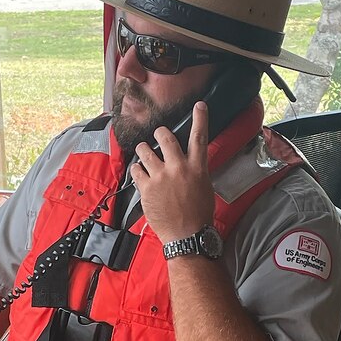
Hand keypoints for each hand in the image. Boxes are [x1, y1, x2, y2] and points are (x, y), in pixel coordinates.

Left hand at [129, 101, 214, 241]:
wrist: (186, 235)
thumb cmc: (198, 214)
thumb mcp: (204, 187)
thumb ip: (195, 170)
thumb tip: (188, 162)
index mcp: (197, 168)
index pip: (199, 137)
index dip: (200, 119)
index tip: (200, 105)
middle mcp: (178, 168)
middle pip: (165, 137)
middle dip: (159, 133)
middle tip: (158, 135)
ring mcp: (160, 177)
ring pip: (145, 150)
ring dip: (144, 151)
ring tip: (145, 157)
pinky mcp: (146, 187)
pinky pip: (136, 169)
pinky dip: (137, 170)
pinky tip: (142, 175)